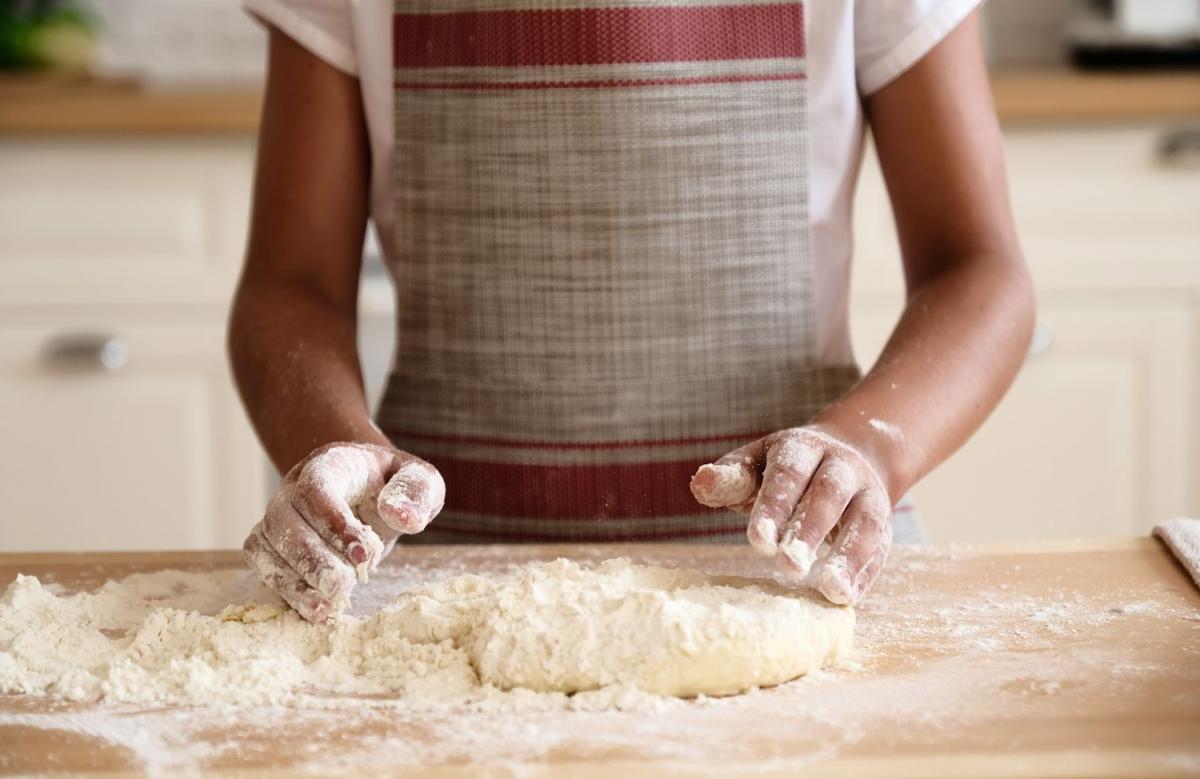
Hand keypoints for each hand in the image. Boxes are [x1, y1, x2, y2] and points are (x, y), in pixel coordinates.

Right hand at [243, 442, 444, 621]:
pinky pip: (264, 567)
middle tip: (341, 587)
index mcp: (330, 464)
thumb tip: (404, 518)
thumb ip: (416, 492)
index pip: (316, 489)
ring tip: (326, 608)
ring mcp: (278, 516)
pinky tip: (316, 611)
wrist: (368, 489)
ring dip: (292, 582)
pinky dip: (286, 592)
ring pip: (264, 546)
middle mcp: (293, 487)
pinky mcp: (271, 545)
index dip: (333, 524)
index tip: (364, 556)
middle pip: (282, 520)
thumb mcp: (418, 479)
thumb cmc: (392, 485)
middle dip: (311, 559)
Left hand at [690, 427, 892, 605]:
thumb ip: (731, 478)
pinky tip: (846, 597)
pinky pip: (880, 548)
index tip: (758, 543)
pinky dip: (865, 573)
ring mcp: (867, 494)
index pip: (788, 474)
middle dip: (809, 531)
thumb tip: (700, 483)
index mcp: (803, 447)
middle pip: (828, 495)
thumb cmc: (785, 471)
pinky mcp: (883, 525)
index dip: (774, 506)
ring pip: (864, 522)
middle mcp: (841, 467)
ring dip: (849, 557)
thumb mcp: (756, 464)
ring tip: (830, 589)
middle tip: (788, 568)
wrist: (848, 456)